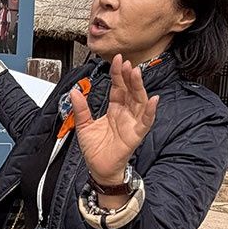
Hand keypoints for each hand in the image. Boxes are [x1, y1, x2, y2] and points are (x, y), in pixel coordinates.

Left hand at [69, 54, 158, 183]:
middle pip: (130, 91)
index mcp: (114, 109)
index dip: (118, 73)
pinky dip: (150, 111)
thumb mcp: (84, 125)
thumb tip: (74, 92)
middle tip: (127, 64)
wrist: (98, 168)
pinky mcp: (136, 135)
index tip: (118, 60)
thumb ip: (80, 108)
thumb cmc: (95, 149)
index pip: (118, 87)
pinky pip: (146, 121)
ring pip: (139, 101)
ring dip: (139, 87)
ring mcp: (132, 123)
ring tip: (136, 74)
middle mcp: (125, 113)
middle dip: (129, 76)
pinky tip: (152, 100)